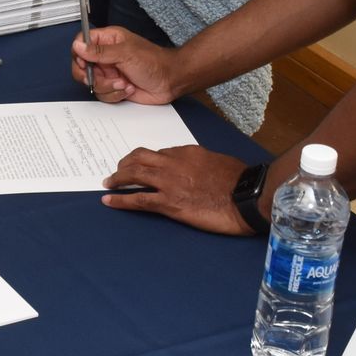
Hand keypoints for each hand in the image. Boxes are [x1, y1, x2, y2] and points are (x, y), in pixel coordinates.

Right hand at [71, 26, 183, 103]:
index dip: (78, 54)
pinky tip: (129, 88)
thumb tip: (78, 46)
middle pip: (81, 66)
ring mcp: (109, 72)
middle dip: (92, 76)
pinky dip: (115, 94)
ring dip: (108, 86)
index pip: (81, 42)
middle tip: (101, 77)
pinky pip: (102, 94)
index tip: (84, 62)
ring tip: (124, 83)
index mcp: (108, 40)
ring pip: (92, 83)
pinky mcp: (113, 87)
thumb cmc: (154, 62)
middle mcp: (105, 56)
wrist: (170, 81)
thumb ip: (99, 51)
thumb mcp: (125, 53)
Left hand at [102, 146, 255, 234]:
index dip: (147, 160)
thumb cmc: (240, 180)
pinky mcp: (169, 203)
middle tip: (117, 171)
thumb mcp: (218, 161)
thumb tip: (193, 168)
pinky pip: (138, 199)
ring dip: (118, 178)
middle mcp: (174, 163)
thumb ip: (200, 162)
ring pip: (134, 174)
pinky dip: (120, 199)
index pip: (159, 153)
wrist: (246, 197)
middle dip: (125, 163)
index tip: (141, 165)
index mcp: (187, 152)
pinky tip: (109, 200)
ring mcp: (169, 182)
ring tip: (109, 183)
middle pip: (140, 158)